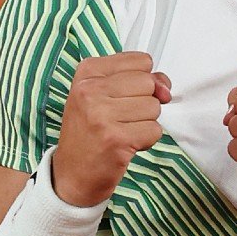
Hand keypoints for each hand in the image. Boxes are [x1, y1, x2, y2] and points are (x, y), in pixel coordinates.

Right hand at [54, 52, 171, 206]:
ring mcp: (102, 115)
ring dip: (144, 123)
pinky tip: (125, 144)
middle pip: (149, 83)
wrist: (72, 174)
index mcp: (88, 72)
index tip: (124, 96)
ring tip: (121, 131)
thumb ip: (139, 81)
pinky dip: (146, 141)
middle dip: (144, 103)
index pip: (141, 61)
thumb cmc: (89, 133)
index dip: (142, 81)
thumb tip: (165, 88)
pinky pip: (154, 130)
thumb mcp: (104, 95)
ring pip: (154, 107)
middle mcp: (91, 90)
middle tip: (121, 118)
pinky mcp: (116, 139)